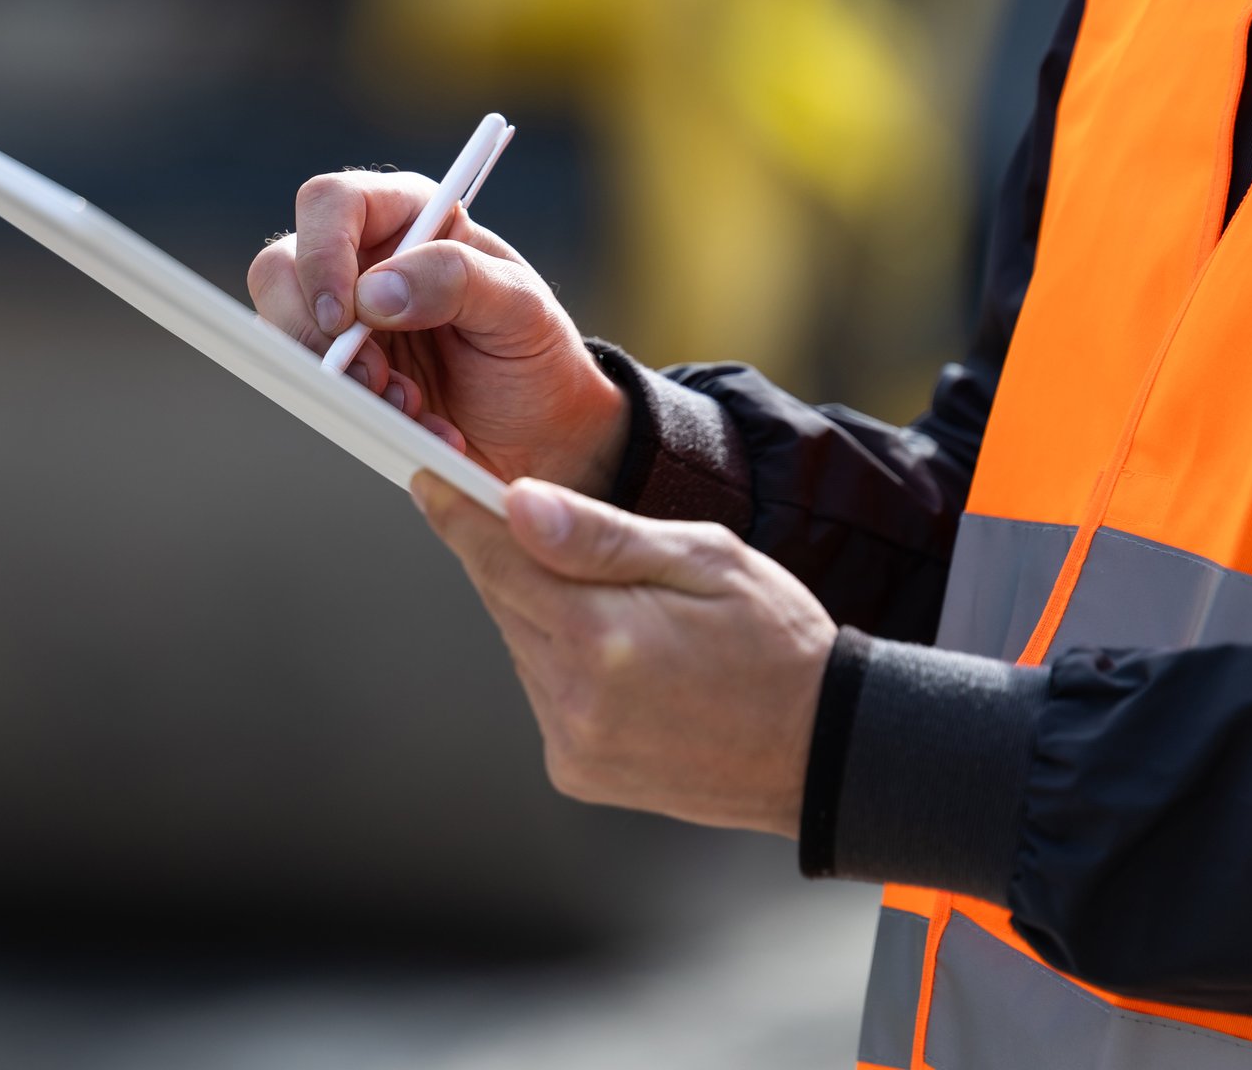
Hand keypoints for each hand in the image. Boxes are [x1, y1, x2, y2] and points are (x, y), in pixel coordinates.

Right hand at [248, 170, 628, 494]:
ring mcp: (343, 321)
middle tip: (369, 376)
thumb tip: (373, 293)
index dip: (323, 252)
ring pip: (282, 333)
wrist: (541, 436)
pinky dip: (353, 414)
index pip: (333, 203)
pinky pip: (308, 389)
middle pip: (280, 268)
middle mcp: (364, 261)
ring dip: (335, 379)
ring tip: (408, 405)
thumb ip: (456, 280)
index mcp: (410, 217)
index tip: (345, 314)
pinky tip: (412, 426)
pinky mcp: (338, 374)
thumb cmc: (536, 355)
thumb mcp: (522, 309)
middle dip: (312, 329)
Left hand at [412, 472, 834, 835]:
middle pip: (504, 600)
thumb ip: (603, 536)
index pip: (498, 560)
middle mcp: (575, 699)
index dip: (459, 515)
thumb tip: (519, 506)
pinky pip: (542, 691)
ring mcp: (572, 742)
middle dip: (517, 558)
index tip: (429, 481)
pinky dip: (562, 663)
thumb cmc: (776, 643)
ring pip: (520, 645)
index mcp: (604, 638)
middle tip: (551, 528)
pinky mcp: (576, 769)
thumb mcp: (704, 559)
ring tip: (624, 610)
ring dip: (547, 613)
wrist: (822, 748)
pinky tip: (622, 659)